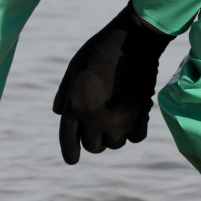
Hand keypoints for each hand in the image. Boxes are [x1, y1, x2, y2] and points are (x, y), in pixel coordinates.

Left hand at [52, 1, 174, 163]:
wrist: (133, 41)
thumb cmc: (99, 52)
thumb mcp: (73, 69)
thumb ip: (64, 94)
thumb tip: (59, 114)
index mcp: (74, 107)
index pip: (68, 141)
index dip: (70, 153)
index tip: (72, 159)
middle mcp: (95, 119)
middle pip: (93, 147)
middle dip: (94, 139)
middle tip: (99, 124)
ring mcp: (119, 121)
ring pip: (114, 144)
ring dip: (113, 135)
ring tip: (115, 115)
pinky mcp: (140, 118)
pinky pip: (135, 137)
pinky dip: (133, 130)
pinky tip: (132, 116)